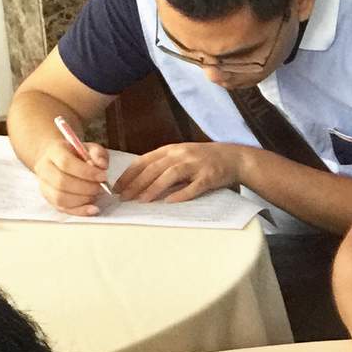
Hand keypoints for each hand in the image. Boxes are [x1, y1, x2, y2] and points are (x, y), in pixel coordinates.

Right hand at [32, 136, 106, 216]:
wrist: (57, 160)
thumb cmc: (76, 155)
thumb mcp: (89, 148)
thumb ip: (98, 154)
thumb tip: (102, 165)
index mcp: (54, 152)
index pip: (66, 163)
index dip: (86, 172)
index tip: (103, 176)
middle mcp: (45, 169)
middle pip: (62, 182)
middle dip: (86, 187)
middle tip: (101, 187)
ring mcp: (45, 186)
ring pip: (60, 197)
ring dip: (83, 199)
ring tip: (96, 194)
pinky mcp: (50, 199)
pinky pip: (63, 209)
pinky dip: (80, 211)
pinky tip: (93, 208)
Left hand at [114, 141, 240, 202]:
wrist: (234, 157)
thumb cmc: (204, 159)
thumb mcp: (181, 155)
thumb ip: (163, 165)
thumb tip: (139, 181)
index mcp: (171, 149)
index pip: (144, 160)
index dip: (129, 174)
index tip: (117, 187)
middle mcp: (181, 154)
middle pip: (154, 168)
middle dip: (136, 183)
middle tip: (124, 197)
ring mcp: (196, 165)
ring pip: (171, 175)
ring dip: (154, 188)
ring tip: (141, 200)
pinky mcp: (209, 177)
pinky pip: (194, 187)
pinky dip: (181, 194)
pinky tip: (170, 202)